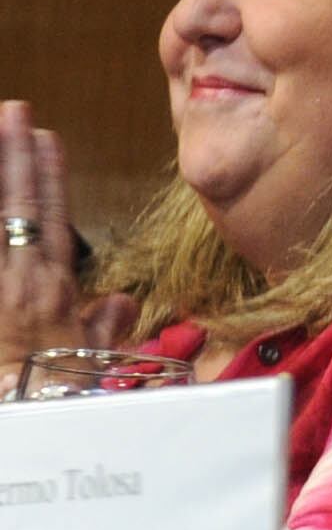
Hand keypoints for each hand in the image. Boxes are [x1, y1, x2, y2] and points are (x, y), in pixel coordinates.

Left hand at [0, 101, 131, 373]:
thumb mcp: (88, 364)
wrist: (26, 418)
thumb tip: (122, 302)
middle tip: (12, 111)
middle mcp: (22, 280)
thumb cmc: (55, 396)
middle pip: (19, 206)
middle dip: (15, 156)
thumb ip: (105, 327)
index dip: (50, 175)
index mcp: (56, 291)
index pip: (54, 218)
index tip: (46, 138)